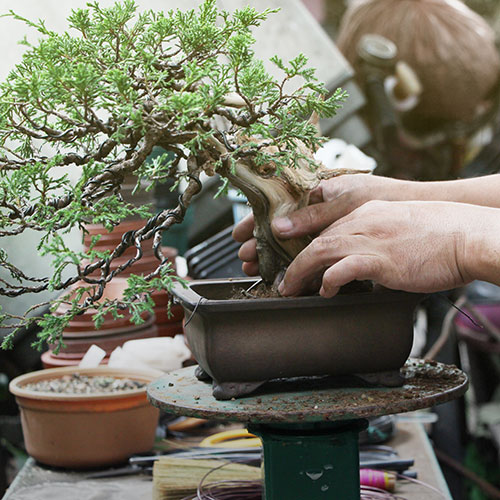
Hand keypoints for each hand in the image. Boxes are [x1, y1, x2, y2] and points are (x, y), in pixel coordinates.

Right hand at [232, 174, 400, 274]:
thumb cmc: (382, 196)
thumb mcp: (343, 202)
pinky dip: (296, 260)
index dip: (254, 222)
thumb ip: (311, 217)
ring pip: (292, 241)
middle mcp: (318, 208)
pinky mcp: (340, 239)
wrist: (419, 206)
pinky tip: (287, 270)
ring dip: (273, 254)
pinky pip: (311, 249)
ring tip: (257, 269)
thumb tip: (277, 226)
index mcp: (316, 192)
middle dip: (260, 243)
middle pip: (279, 226)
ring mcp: (328, 224)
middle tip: (244, 260)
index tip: (238, 237)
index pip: (275, 206)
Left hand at [278, 200, 497, 296]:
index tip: (297, 263)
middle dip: (296, 262)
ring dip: (302, 271)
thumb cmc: (441, 235)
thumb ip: (378, 238)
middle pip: (318, 239)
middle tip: (284, 281)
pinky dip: (330, 280)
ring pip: (322, 250)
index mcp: (369, 212)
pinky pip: (345, 267)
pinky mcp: (383, 258)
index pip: (327, 228)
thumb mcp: (401, 227)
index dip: (307, 246)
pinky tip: (326, 291)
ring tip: (291, 288)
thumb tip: (364, 264)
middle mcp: (365, 220)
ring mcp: (373, 238)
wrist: (469, 235)